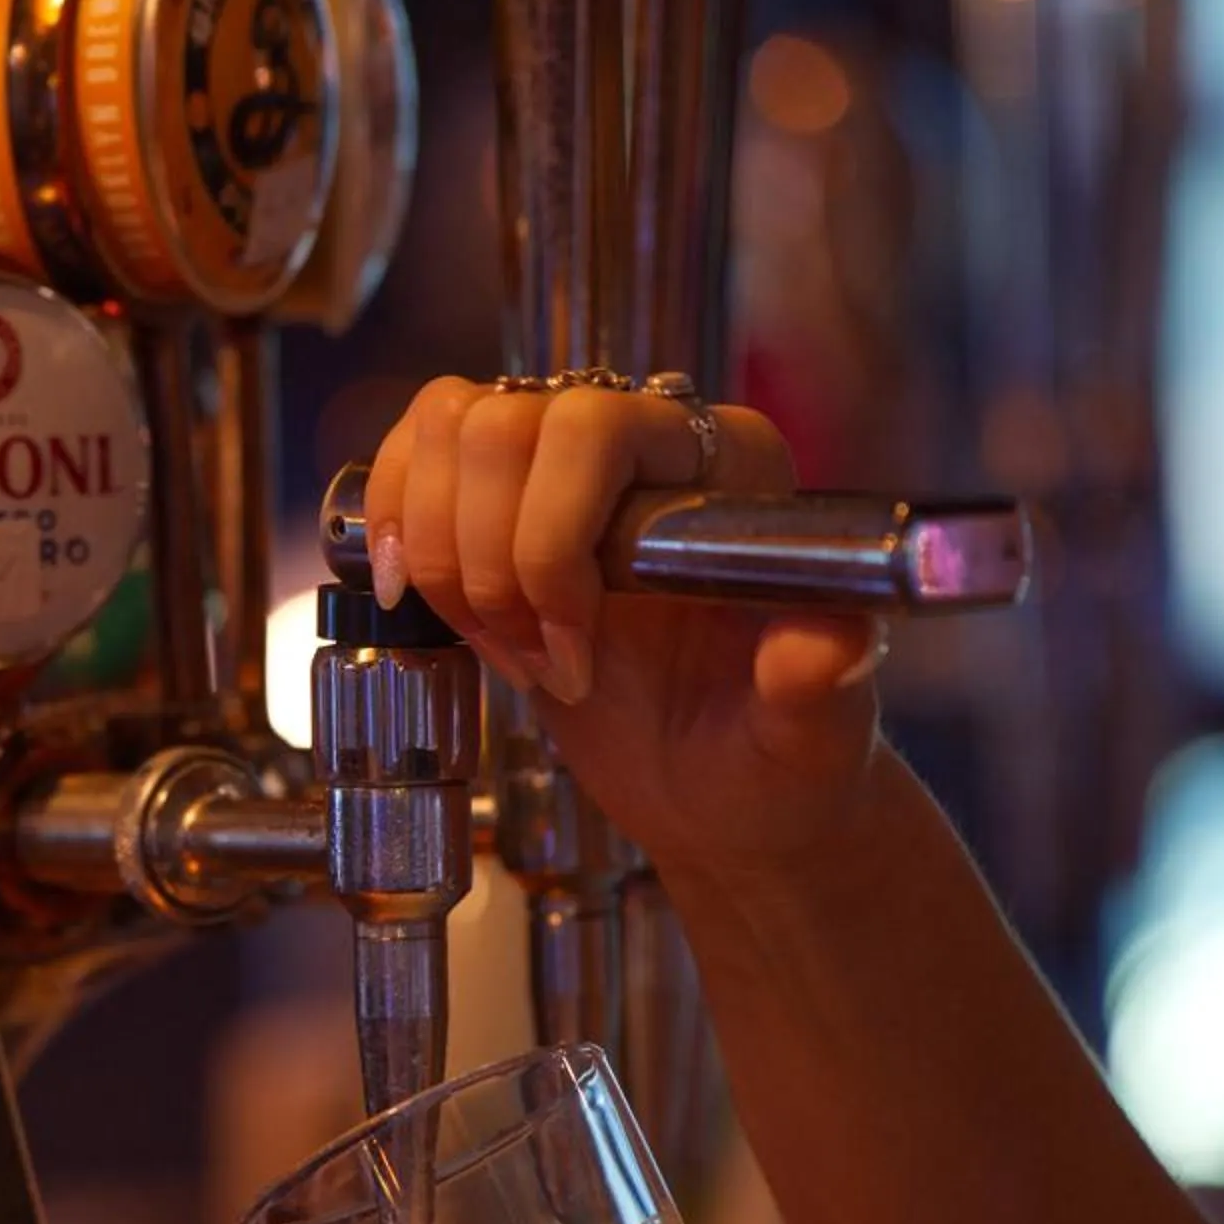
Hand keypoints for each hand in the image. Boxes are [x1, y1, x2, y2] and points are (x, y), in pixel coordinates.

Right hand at [364, 379, 885, 881]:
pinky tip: (422, 602)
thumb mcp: (807, 744)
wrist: (724, 799)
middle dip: (490, 563)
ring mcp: (567, 471)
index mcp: (731, 466)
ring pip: (447, 428)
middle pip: (501, 424)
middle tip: (537, 667)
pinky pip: (415, 457)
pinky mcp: (501, 509)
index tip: (575, 662)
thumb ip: (818, 690)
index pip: (593, 427)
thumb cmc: (772, 768)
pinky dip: (395, 531)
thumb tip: (827, 643)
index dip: (549, 543)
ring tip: (501, 648)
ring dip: (443, 557)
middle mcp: (648, 443)